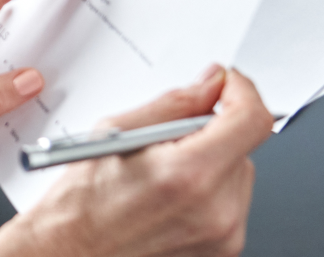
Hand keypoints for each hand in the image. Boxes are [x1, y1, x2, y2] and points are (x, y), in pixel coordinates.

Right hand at [0, 66, 273, 256]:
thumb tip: (209, 84)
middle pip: (244, 147)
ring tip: (162, 175)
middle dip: (213, 132)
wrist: (72, 251)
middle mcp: (215, 209)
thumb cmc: (82, 202)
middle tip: (168, 139)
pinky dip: (208, 190)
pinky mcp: (224, 249)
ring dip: (211, 162)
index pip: (251, 120)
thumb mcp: (117, 132)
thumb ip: (175, 104)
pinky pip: (232, 202)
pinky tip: (170, 196)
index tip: (228, 84)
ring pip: (239, 174)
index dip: (242, 91)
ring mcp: (224, 235)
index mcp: (189, 174)